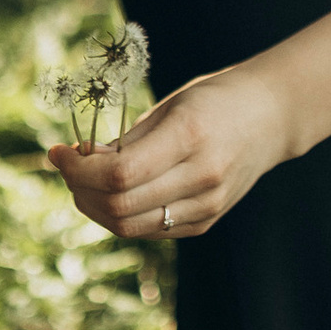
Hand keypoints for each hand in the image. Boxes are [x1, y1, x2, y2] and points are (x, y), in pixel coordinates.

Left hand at [46, 63, 294, 244]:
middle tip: (67, 166)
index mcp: (190, 137)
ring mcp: (206, 206)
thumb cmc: (215, 100)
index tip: (57, 152)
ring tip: (84, 181)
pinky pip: (149, 229)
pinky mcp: (205, 222)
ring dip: (94, 207)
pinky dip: (120, 215)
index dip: (78, 169)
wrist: (272, 117)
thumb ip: (127, 140)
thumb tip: (79, 162)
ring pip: (129, 226)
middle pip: (119, 206)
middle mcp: (201, 177)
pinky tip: (111, 193)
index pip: (119, 174)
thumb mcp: (170, 105)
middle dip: (80, 189)